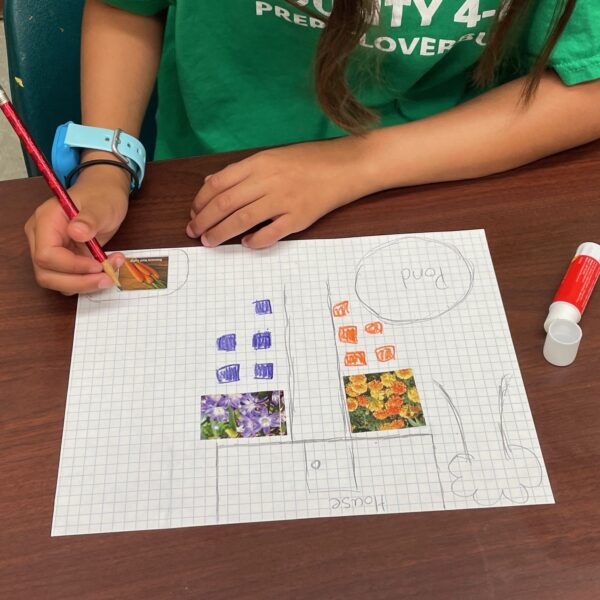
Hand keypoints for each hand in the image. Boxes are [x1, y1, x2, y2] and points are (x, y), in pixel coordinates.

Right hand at [24, 165, 129, 293]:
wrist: (105, 194)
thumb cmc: (102, 196)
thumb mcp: (102, 205)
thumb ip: (90, 219)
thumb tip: (77, 232)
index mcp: (45, 221)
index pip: (46, 255)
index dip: (72, 266)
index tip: (98, 265)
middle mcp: (41, 238)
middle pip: (47, 274)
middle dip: (78, 282)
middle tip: (107, 278)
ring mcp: (50, 250)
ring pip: (56, 281)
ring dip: (84, 284)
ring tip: (111, 272)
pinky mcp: (62, 260)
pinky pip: (68, 279)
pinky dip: (87, 281)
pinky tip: (106, 270)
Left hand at [187, 138, 373, 247]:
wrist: (347, 166)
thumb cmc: (309, 161)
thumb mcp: (272, 157)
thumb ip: (242, 170)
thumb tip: (213, 182)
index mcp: (259, 163)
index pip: (219, 184)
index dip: (200, 201)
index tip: (193, 213)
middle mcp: (269, 180)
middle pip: (225, 204)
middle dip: (204, 221)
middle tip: (194, 232)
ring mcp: (285, 200)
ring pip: (242, 219)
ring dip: (221, 233)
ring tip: (209, 242)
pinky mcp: (300, 218)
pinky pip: (271, 233)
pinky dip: (255, 240)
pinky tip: (246, 243)